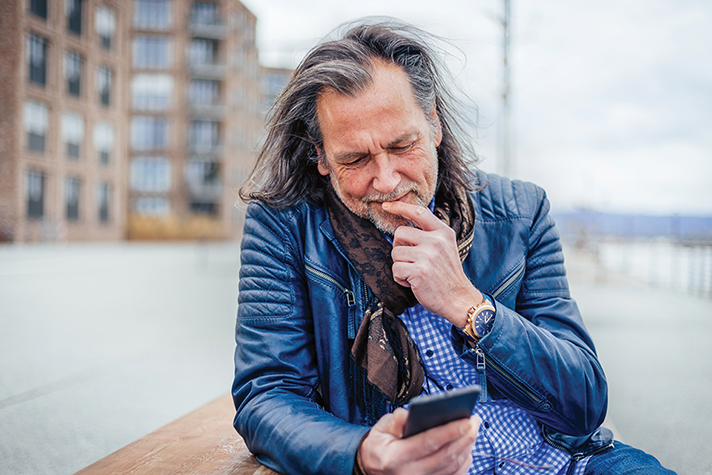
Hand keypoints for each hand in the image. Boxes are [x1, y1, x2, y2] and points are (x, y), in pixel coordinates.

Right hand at [359, 408, 479, 474]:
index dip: (449, 431)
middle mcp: (410, 473)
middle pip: (445, 456)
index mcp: (397, 457)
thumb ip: (393, 421)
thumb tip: (408, 413)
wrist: (372, 469)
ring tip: (473, 430)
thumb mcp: (379, 430)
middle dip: (464, 437)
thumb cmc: (379, 447)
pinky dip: (464, 463)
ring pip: (452, 467)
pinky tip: (468, 448)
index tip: (466, 421)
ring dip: (466, 448)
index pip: (428, 443)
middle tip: (474, 421)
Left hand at [382, 201, 482, 327]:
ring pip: (395, 253)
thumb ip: (429, 235)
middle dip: (399, 248)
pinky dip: (400, 278)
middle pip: (399, 233)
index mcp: (443, 232)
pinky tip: (413, 282)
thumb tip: (402, 228)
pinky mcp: (419, 271)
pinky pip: (395, 269)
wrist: (458, 300)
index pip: (419, 212)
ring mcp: (428, 256)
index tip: (386, 205)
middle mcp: (436, 241)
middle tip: (411, 261)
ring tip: (415, 273)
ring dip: (400, 265)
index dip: (400, 207)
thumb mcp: (445, 248)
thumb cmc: (447, 275)